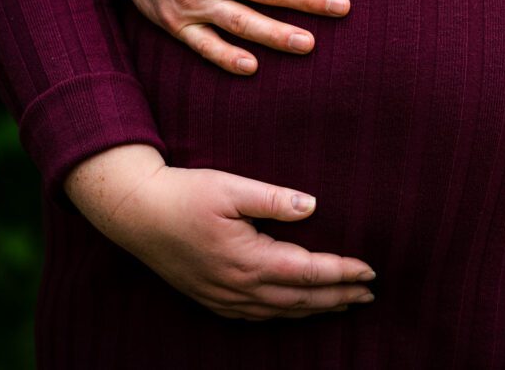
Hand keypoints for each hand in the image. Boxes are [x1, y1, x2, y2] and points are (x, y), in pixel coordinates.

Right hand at [65, 144, 376, 321]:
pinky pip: (256, 315)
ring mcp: (223, 297)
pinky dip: (284, 314)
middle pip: (301, 299)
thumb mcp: (230, 188)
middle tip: (369, 295)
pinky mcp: (210, 297)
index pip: (309, 272)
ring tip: (343, 304)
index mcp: (249, 260)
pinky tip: (295, 309)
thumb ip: (273, 198)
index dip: (343, 272)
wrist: (134, 213)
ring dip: (315, 309)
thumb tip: (312, 206)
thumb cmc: (183, 194)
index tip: (370, 271)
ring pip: (280, 311)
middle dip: (339, 297)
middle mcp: (238, 287)